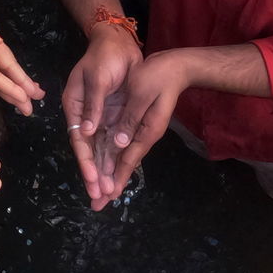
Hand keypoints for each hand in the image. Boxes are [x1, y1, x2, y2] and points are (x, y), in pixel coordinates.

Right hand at [63, 28, 142, 202]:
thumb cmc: (105, 56)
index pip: (79, 140)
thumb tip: (86, 131)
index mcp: (75, 107)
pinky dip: (115, 161)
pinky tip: (118, 178)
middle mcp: (85, 117)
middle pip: (89, 152)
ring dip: (104, 174)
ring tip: (108, 196)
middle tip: (100, 198)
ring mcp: (100, 120)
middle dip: (94, 176)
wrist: (119, 43)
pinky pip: (114, 145)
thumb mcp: (97, 78)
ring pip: (102, 152)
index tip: (93, 179)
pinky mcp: (114, 119)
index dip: (86, 161)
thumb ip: (93, 105)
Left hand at [100, 49, 190, 209]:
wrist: (176, 67)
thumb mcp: (141, 93)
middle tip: (97, 205)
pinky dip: (114, 160)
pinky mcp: (138, 124)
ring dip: (110, 176)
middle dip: (110, 185)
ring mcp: (142, 131)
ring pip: (123, 158)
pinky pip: (124, 147)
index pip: (128, 159)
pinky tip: (108, 169)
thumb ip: (131, 118)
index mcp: (146, 130)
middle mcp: (144, 136)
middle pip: (125, 165)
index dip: (115, 178)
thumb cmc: (159, 75)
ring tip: (100, 194)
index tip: (106, 196)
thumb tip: (120, 144)